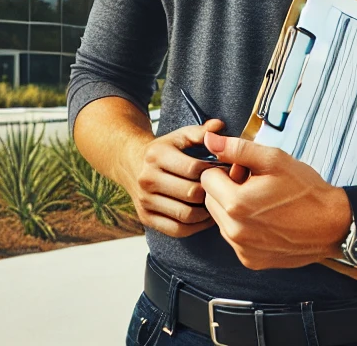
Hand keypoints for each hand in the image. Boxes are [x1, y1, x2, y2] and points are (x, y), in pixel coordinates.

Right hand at [123, 118, 227, 237]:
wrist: (131, 163)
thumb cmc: (163, 149)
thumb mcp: (179, 136)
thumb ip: (200, 132)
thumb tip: (220, 126)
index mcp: (156, 155)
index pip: (193, 168)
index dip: (213, 171)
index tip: (225, 171)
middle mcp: (147, 178)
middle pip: (190, 193)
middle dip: (211, 192)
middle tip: (224, 190)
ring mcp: (145, 200)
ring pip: (185, 214)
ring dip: (206, 212)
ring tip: (216, 204)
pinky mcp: (146, 218)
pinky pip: (177, 230)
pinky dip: (195, 227)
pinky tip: (205, 217)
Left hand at [199, 131, 351, 269]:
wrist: (332, 225)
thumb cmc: (306, 191)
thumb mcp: (273, 159)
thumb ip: (236, 149)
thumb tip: (209, 140)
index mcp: (236, 204)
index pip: (206, 179)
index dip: (224, 169)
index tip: (244, 170)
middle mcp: (235, 231)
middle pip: (210, 200)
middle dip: (226, 188)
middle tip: (254, 183)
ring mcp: (242, 249)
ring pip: (220, 219)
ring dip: (233, 207)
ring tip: (261, 201)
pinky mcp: (251, 261)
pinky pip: (234, 237)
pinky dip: (243, 226)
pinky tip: (265, 218)